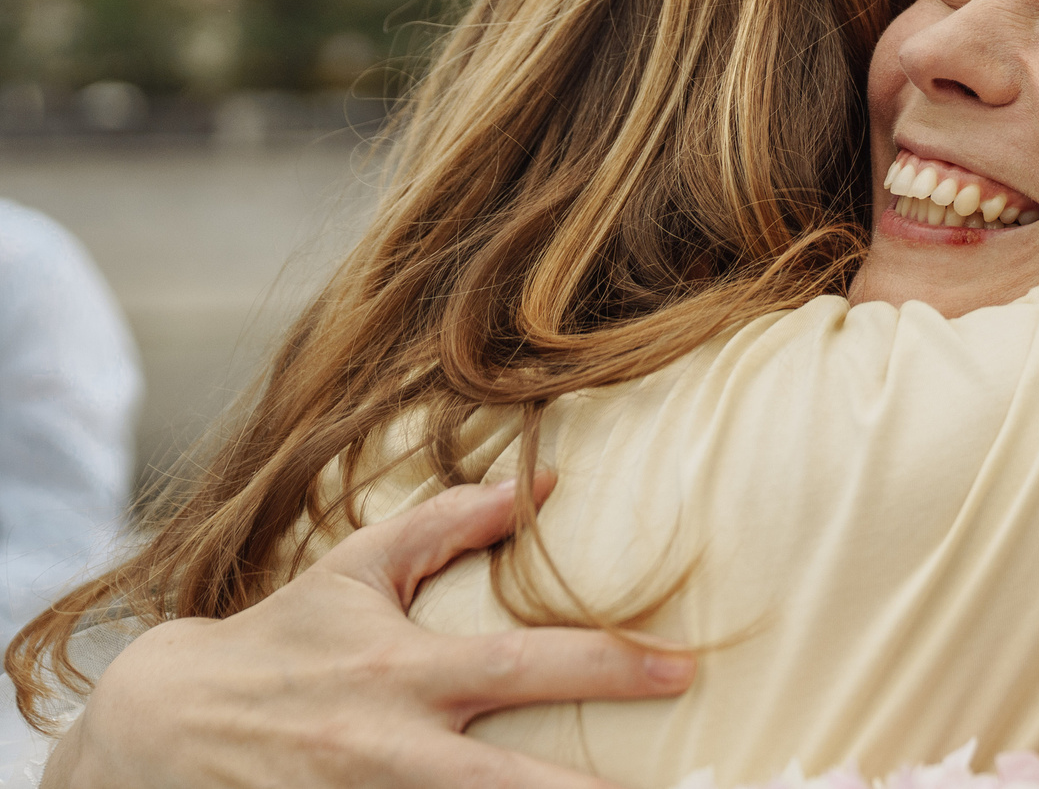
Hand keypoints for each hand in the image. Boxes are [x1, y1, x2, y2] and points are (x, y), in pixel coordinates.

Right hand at [41, 475, 692, 788]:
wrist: (157, 728)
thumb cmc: (278, 641)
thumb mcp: (357, 571)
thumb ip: (450, 525)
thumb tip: (541, 482)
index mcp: (400, 672)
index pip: (522, 666)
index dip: (606, 666)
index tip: (680, 670)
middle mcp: (385, 749)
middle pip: (504, 786)